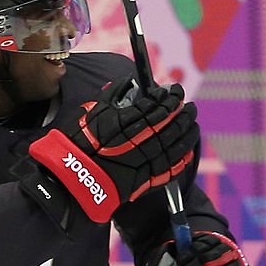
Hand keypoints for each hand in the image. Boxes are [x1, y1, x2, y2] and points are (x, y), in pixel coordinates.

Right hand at [29, 77, 198, 222]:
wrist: (72, 182)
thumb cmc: (77, 145)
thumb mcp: (90, 114)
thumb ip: (111, 96)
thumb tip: (126, 83)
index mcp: (126, 123)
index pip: (155, 107)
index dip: (168, 98)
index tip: (174, 91)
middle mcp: (139, 142)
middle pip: (169, 124)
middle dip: (182, 113)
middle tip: (189, 105)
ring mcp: (145, 162)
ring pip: (174, 145)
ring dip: (186, 132)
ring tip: (193, 123)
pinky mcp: (145, 180)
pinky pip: (170, 168)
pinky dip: (181, 158)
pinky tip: (187, 150)